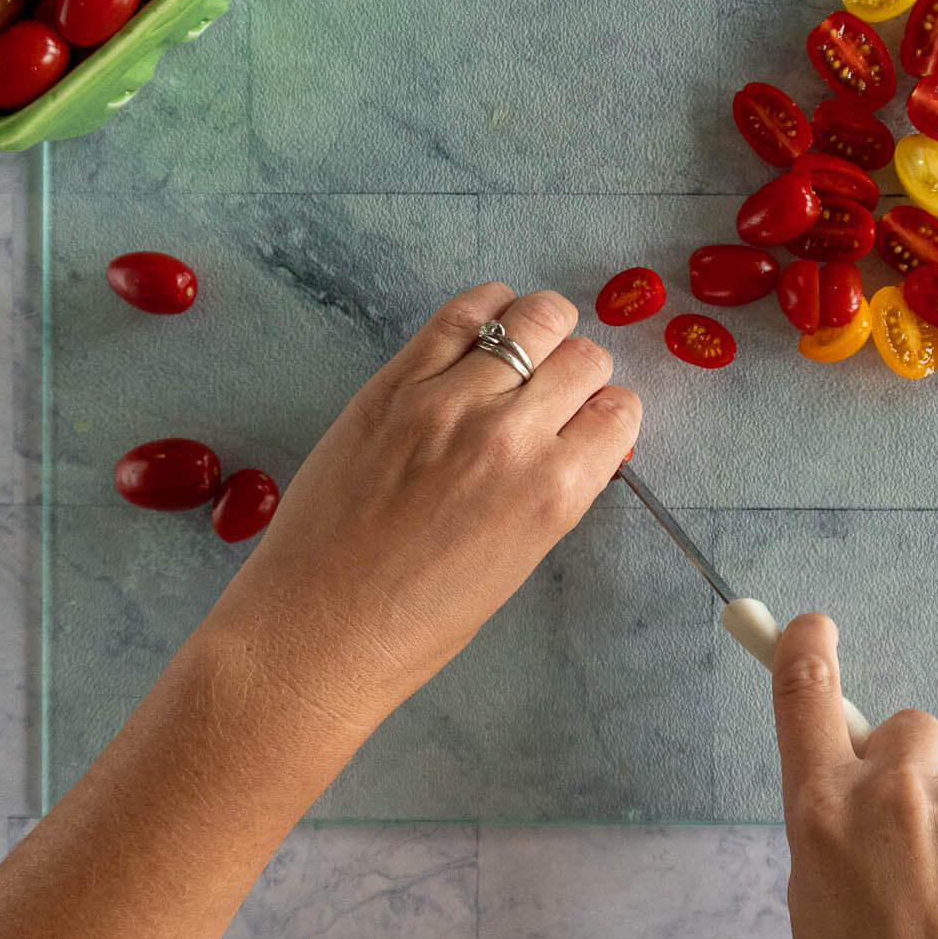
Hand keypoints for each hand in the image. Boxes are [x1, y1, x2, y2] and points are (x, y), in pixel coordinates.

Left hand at [205, 282, 640, 729]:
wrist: (319, 630)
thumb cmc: (418, 621)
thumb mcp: (517, 561)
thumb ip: (552, 490)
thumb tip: (572, 438)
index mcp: (554, 494)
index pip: (618, 412)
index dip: (607, 415)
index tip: (588, 422)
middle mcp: (511, 436)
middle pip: (584, 358)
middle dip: (580, 372)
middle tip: (552, 392)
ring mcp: (449, 401)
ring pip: (535, 317)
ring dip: (543, 330)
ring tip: (522, 354)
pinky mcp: (394, 383)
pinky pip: (463, 313)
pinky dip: (489, 309)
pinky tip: (485, 330)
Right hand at [771, 615, 937, 938]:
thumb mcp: (816, 909)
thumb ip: (828, 827)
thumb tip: (844, 772)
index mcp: (821, 814)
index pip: (806, 693)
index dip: (806, 647)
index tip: (814, 627)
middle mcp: (892, 797)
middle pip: (904, 729)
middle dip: (907, 767)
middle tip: (906, 840)